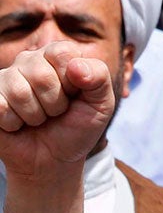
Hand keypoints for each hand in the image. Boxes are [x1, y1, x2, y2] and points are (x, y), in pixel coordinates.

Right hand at [0, 44, 115, 183]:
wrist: (53, 159)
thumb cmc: (78, 127)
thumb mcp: (102, 103)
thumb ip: (99, 77)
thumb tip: (75, 65)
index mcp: (59, 55)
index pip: (62, 53)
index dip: (71, 81)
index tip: (74, 95)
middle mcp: (31, 60)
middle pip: (41, 74)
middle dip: (54, 103)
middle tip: (56, 112)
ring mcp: (7, 78)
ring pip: (19, 92)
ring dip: (35, 115)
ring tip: (39, 118)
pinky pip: (1, 107)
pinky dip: (15, 123)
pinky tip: (18, 123)